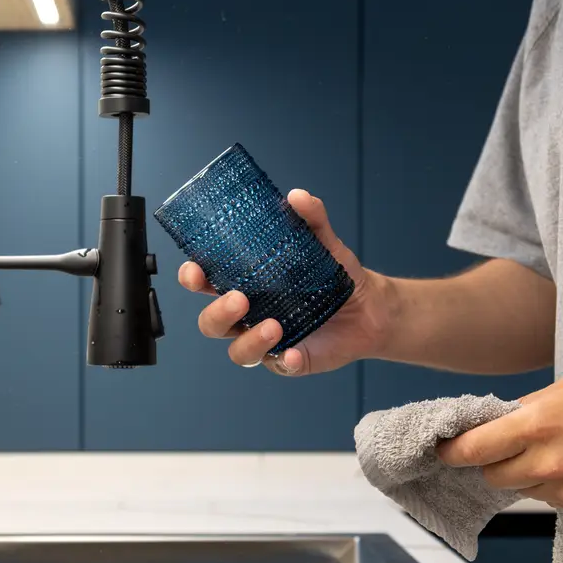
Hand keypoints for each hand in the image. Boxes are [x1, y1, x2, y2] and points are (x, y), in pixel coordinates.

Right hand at [178, 189, 388, 374]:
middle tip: (240, 299)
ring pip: (238, 350)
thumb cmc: (334, 275)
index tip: (195, 270)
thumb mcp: (324, 242)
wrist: (369, 307)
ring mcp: (267, 340)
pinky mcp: (289, 360)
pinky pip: (278, 366)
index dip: (193, 278)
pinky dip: (284, 361)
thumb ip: (312, 218)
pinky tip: (294, 353)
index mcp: (246, 284)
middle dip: (217, 312)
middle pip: (211, 322)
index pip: (205, 284)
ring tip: (275, 326)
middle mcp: (249, 315)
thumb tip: (297, 196)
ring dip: (250, 341)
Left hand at [436, 374, 562, 515]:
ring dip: (528, 475)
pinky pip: (554, 501)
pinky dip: (558, 487)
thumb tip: (492, 423)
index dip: (452, 452)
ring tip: (560, 452)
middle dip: (492, 463)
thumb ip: (525, 410)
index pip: (474, 449)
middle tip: (507, 448)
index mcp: (538, 424)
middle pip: (492, 476)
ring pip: (524, 490)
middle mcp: (549, 462)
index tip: (443, 450)